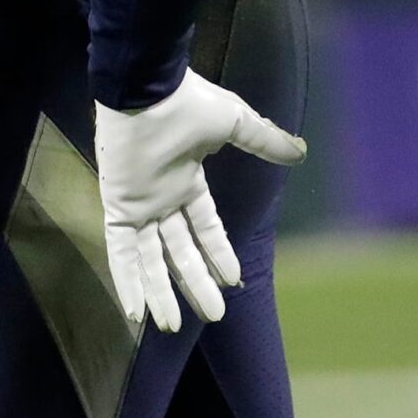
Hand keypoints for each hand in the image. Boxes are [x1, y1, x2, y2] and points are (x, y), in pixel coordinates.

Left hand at [95, 70, 304, 334]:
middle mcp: (162, 197)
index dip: (219, 254)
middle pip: (180, 252)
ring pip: (151, 260)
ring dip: (162, 293)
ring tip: (173, 328)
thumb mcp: (236, 122)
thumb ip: (264, 140)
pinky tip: (136, 312)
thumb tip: (300, 150)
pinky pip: (121, 253)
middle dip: (196, 284)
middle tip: (214, 317)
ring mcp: (138, 204)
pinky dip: (128, 281)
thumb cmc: (188, 102)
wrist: (148, 89)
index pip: (205, 227)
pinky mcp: (117, 207)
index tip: (234, 282)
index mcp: (187, 181)